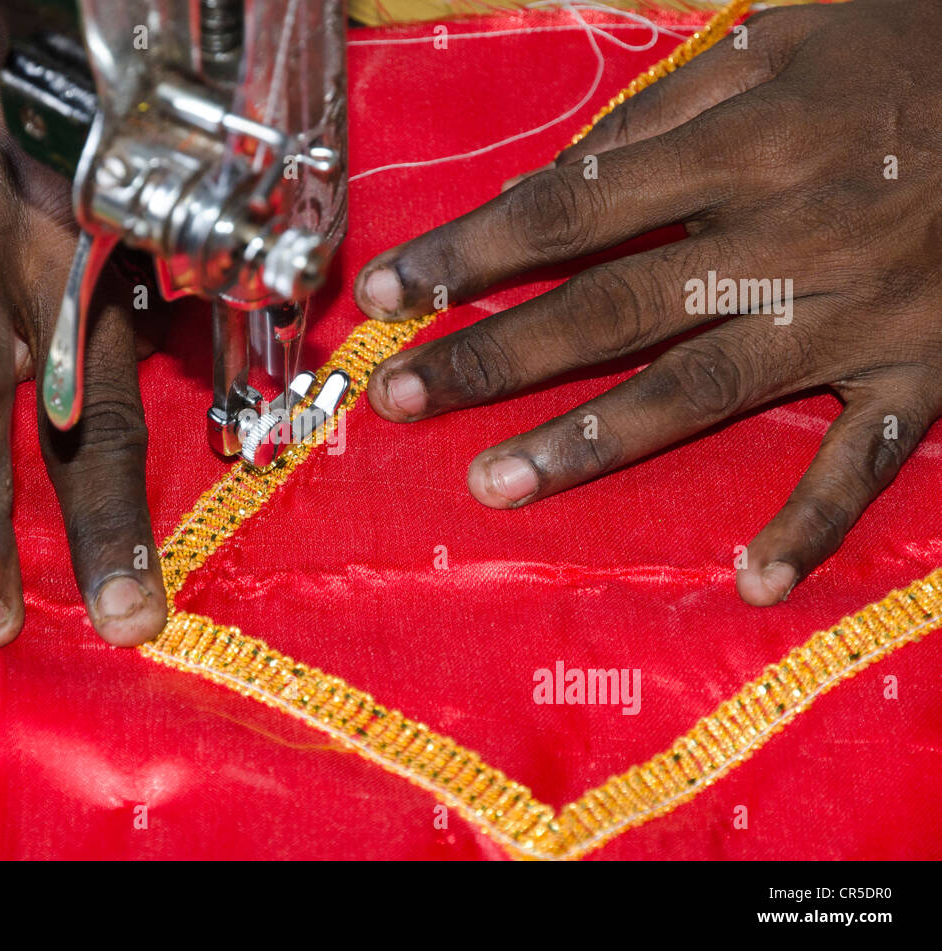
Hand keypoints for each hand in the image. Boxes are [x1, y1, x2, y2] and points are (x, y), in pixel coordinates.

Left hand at [354, 0, 941, 606]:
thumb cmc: (910, 52)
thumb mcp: (784, 40)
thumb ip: (664, 118)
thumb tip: (552, 187)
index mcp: (747, 145)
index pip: (572, 208)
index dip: (471, 252)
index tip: (386, 292)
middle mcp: (786, 238)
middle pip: (612, 307)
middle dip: (495, 356)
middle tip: (399, 400)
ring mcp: (854, 316)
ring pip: (701, 390)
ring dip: (592, 442)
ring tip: (496, 483)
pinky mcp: (923, 370)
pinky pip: (864, 460)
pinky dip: (813, 521)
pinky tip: (753, 579)